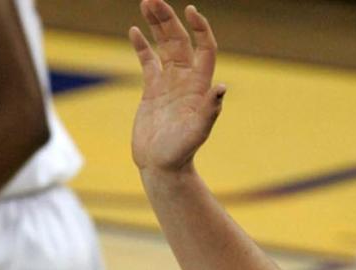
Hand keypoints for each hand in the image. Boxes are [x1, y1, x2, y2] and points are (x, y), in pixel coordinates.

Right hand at [130, 0, 226, 173]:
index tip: (191, 10)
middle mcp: (185, 80)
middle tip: (153, 0)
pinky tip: (134, 31)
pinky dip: (141, 45)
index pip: (204, 48)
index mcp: (198, 86)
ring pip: (164, 45)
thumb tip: (222, 88)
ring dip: (157, 24)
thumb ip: (209, 111)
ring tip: (146, 3)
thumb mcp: (196, 133)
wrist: (161, 168)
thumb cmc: (180, 154)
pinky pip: (148, 61)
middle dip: (169, 19)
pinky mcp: (152, 90)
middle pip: (180, 40)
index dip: (200, 28)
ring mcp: (169, 83)